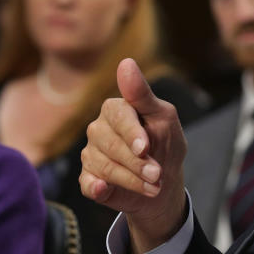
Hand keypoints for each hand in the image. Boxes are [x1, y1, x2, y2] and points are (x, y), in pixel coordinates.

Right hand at [80, 58, 187, 252]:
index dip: (132, 133)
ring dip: (131, 180)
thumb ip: (142, 93)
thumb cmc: (165, 144)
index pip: (118, 115)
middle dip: (137, 162)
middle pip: (110, 144)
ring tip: (154, 185)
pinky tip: (106, 190)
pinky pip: (88, 184)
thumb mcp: (163, 117)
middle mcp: (99, 129)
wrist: (164, 183)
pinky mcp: (88, 179)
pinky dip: (97, 188)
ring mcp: (91, 154)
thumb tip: (125, 63)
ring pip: (104, 167)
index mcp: (116, 109)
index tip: (146, 148)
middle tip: (157, 174)